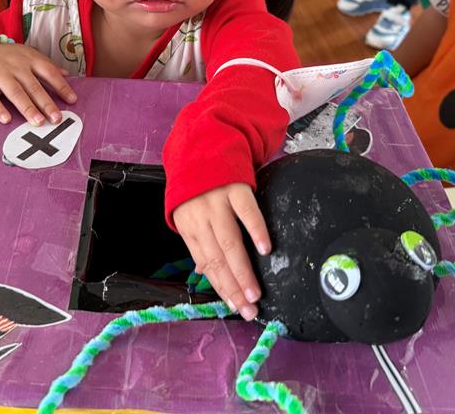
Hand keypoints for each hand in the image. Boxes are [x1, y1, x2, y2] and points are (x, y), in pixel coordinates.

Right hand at [0, 42, 76, 125]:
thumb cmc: (9, 58)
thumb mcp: (28, 56)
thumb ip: (46, 66)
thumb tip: (67, 75)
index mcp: (30, 58)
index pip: (49, 72)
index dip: (61, 86)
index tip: (72, 100)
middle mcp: (16, 65)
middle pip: (33, 86)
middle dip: (46, 103)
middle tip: (56, 118)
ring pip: (15, 92)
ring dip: (27, 108)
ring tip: (38, 122)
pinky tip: (7, 120)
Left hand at [172, 183, 270, 320]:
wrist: (203, 145)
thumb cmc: (200, 187)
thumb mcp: (192, 214)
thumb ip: (201, 241)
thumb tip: (207, 272)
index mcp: (189, 228)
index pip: (205, 265)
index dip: (221, 288)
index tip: (237, 307)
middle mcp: (200, 218)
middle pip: (217, 259)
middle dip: (234, 288)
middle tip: (249, 308)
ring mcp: (217, 202)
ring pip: (229, 242)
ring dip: (243, 270)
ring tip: (255, 292)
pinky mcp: (235, 188)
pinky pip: (247, 212)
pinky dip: (256, 230)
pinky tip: (265, 248)